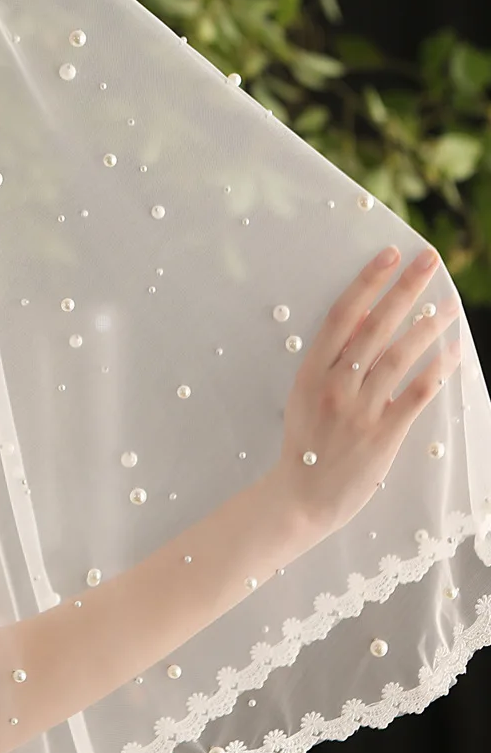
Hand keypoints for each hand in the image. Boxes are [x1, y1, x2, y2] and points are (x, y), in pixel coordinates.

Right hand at [269, 244, 461, 540]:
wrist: (300, 497)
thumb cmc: (304, 444)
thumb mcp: (304, 396)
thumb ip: (331, 360)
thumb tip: (362, 319)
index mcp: (310, 373)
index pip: (341, 316)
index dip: (366, 282)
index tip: (388, 255)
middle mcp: (335, 386)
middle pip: (374, 327)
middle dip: (404, 289)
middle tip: (428, 261)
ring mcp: (359, 410)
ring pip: (398, 356)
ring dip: (426, 326)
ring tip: (448, 303)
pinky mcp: (382, 434)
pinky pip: (415, 394)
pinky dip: (435, 371)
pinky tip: (453, 352)